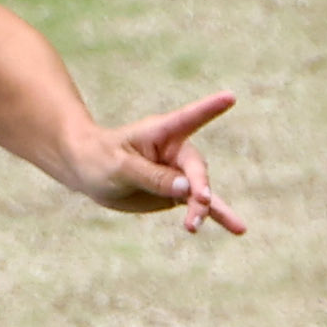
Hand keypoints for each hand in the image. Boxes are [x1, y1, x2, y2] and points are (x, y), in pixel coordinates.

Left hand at [78, 94, 243, 234]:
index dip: (210, 108)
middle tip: (200, 203)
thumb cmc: (100, 159)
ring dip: (204, 209)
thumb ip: (152, 177)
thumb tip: (187, 188)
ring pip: (200, 191)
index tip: (230, 97)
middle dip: (199, 188)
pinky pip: (198, 205)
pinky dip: (216, 216)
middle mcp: (176, 150)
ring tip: (208, 226)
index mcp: (162, 132)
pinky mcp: (175, 192)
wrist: (88, 171)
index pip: (189, 118)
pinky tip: (238, 229)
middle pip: (196, 170)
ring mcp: (178, 173)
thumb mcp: (120, 168)